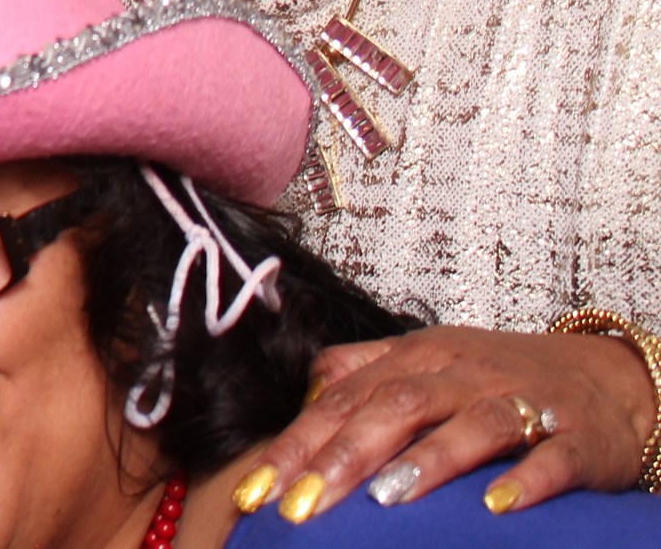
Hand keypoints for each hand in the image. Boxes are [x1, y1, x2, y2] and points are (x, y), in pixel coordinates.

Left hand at [245, 326, 656, 516]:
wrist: (607, 378)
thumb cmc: (499, 377)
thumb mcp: (426, 361)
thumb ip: (361, 371)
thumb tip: (302, 394)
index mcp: (418, 357)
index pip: (343, 397)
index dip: (297, 442)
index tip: (257, 489)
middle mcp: (463, 372)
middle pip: (394, 405)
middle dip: (342, 456)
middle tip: (302, 504)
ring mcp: (522, 401)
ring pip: (469, 423)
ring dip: (426, 460)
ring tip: (385, 498)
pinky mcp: (578, 437)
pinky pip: (551, 458)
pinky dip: (525, 481)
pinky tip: (495, 506)